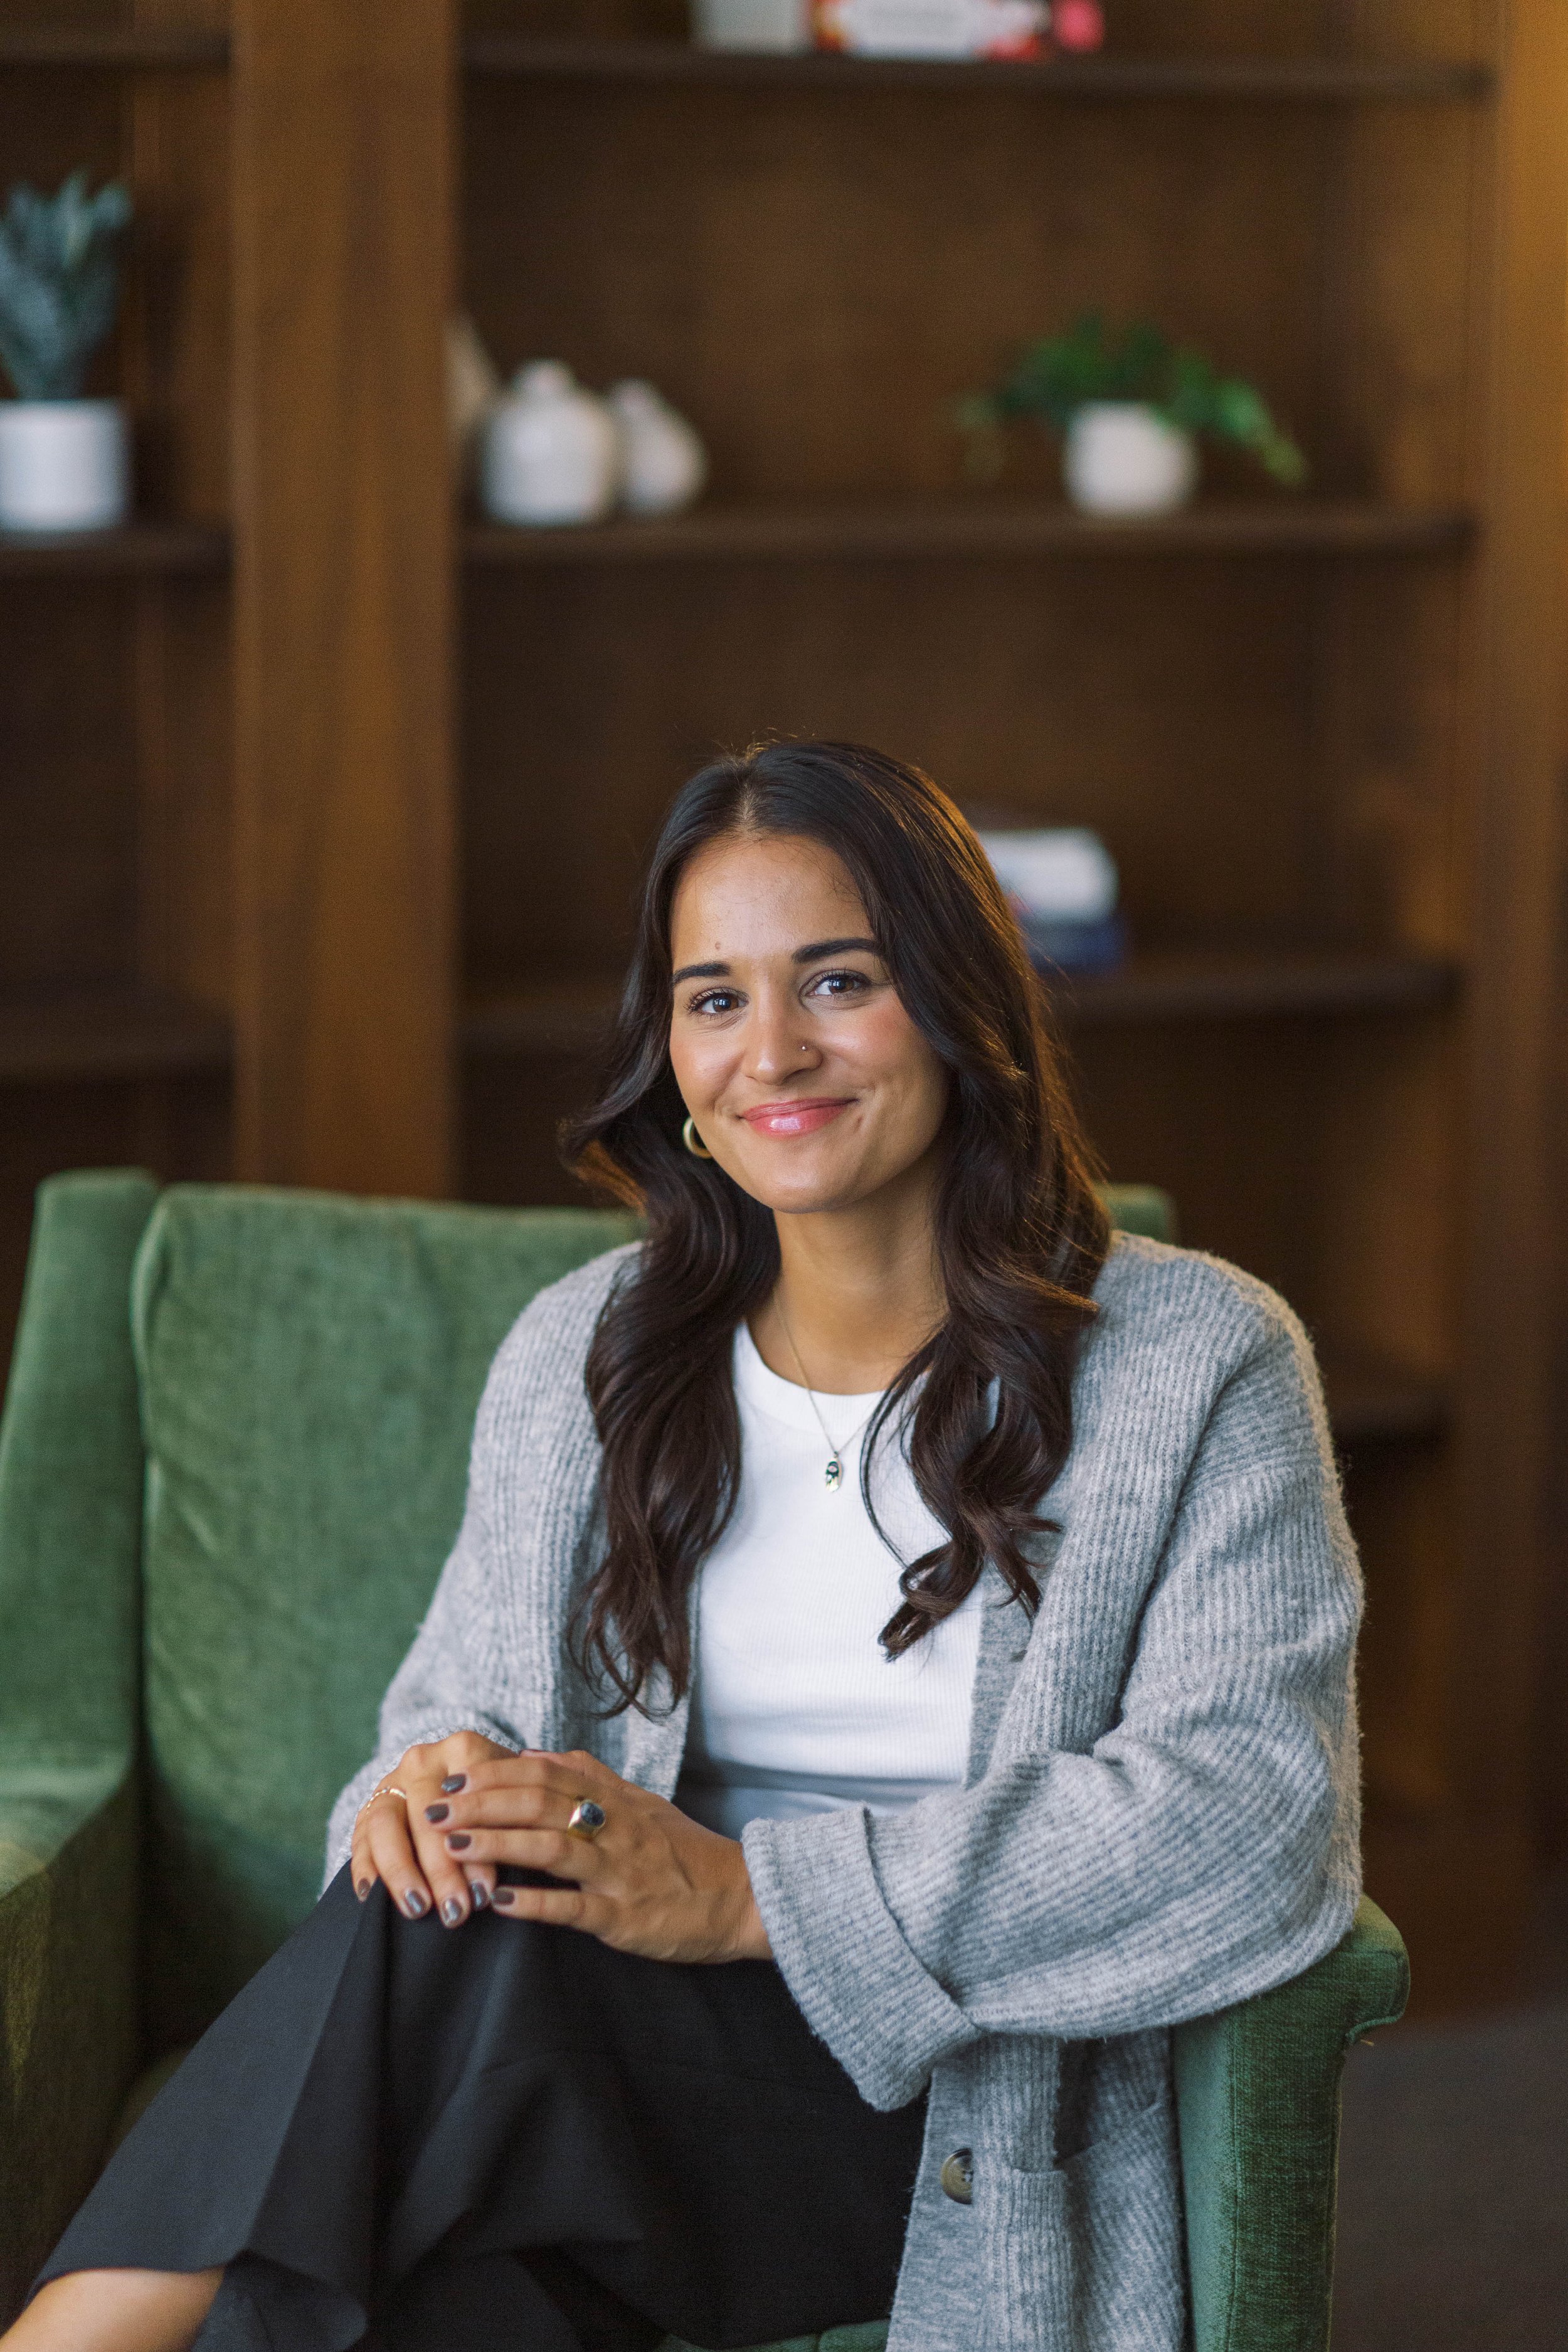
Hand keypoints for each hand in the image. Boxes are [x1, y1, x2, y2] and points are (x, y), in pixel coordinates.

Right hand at [351, 1730, 512, 1925]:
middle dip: (440, 1869)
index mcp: (463, 1749)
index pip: (466, 1799)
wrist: (462, 1783)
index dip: (475, 1849)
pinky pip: (359, 1838)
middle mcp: (423, 1760)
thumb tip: (492, 1888)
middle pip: (425, 1815)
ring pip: (384, 1825)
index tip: (484, 1893)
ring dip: (401, 1872)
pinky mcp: (368, 1807)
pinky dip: (364, 1869)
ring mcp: (391, 1782)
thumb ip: (503, 1830)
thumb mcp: (509, 1803)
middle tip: (455, 1912)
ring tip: (419, 1909)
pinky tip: (371, 1897)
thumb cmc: (497, 1799)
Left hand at [428, 1748, 772, 1963]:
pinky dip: (535, 1904)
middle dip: (480, 1805)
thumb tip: (535, 1755)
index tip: (454, 1778)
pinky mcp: (625, 1916)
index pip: (544, 1774)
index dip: (495, 1774)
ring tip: (453, 1847)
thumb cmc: (682, 1851)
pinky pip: (574, 1908)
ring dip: (496, 1845)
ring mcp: (618, 1871)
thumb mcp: (640, 1803)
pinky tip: (499, 1904)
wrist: (739, 1896)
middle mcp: (614, 1827)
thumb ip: (590, 1779)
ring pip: (549, 1848)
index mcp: (614, 1798)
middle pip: (538, 1803)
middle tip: (435, 1810)